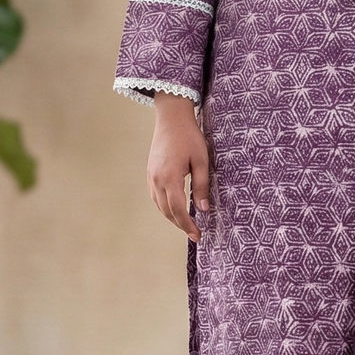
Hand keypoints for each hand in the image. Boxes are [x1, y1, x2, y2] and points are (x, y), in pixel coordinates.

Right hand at [148, 92, 209, 241]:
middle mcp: (156, 179)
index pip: (178, 210)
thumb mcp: (201, 161)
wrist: (171, 118)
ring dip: (172, 217)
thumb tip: (203, 209)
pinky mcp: (150, 173)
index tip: (198, 236)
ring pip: (160, 206)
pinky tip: (175, 209)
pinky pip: (155, 197)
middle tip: (195, 234)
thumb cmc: (189, 137)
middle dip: (181, 225)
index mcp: (170, 177)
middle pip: (167, 211)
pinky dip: (165, 207)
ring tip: (187, 224)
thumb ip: (202, 186)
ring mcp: (151, 176)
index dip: (188, 225)